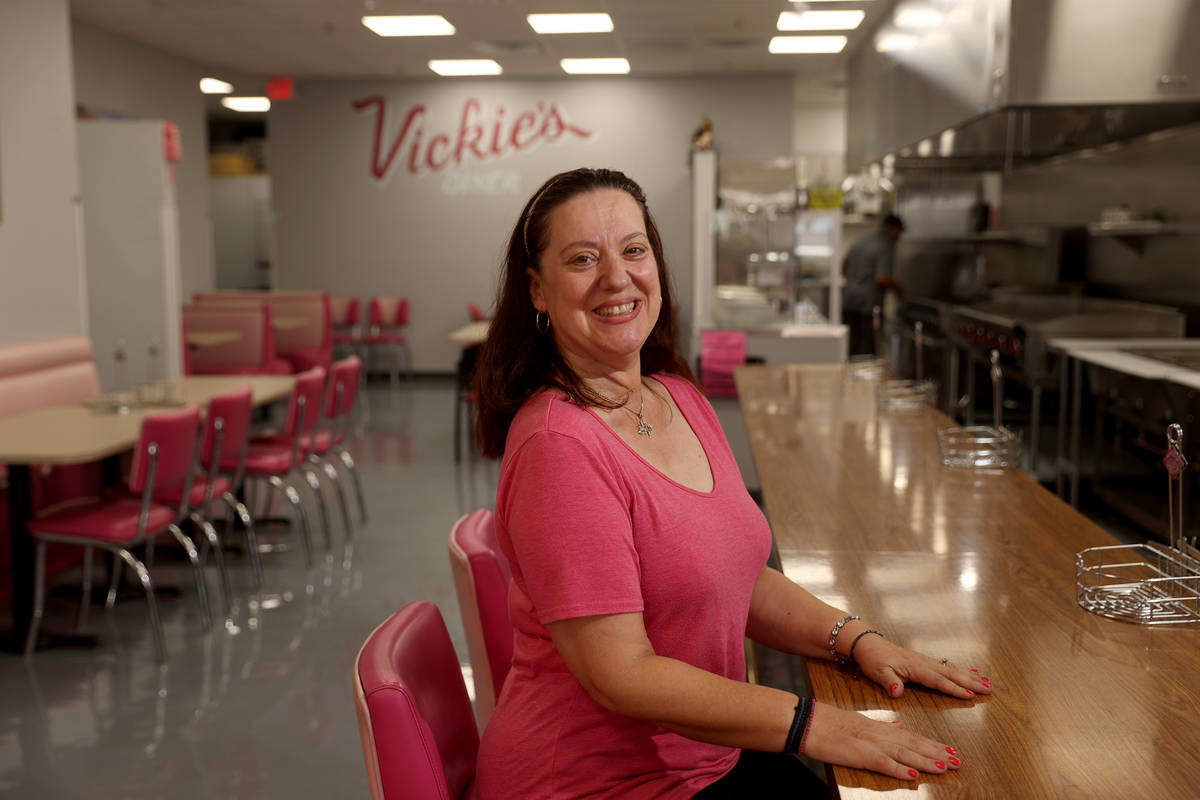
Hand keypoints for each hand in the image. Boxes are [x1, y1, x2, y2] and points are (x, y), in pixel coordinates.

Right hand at [803, 702, 960, 780]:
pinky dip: (899, 769)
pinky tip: (913, 775)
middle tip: (957, 760)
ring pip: (904, 753)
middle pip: (913, 745)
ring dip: (926, 761)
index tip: (949, 750)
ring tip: (945, 767)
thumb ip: (882, 726)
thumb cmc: (830, 723)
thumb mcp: (860, 721)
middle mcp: (879, 734)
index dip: (932, 744)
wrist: (809, 721)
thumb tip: (900, 727)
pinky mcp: (860, 754)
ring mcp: (870, 743)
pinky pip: (883, 763)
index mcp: (880, 728)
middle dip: (936, 753)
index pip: (911, 737)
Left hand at [853, 635, 991, 699]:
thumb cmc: (874, 660)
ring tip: (988, 682)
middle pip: (951, 674)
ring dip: (970, 676)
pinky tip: (972, 672)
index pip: (937, 680)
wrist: (869, 645)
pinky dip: (962, 670)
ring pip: (952, 669)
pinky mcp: (925, 661)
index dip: (953, 688)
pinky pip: (947, 666)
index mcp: (915, 667)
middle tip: (989, 690)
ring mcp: (926, 661)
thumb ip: (888, 682)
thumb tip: (896, 691)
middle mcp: (924, 663)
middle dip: (971, 682)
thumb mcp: (877, 672)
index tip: (969, 695)